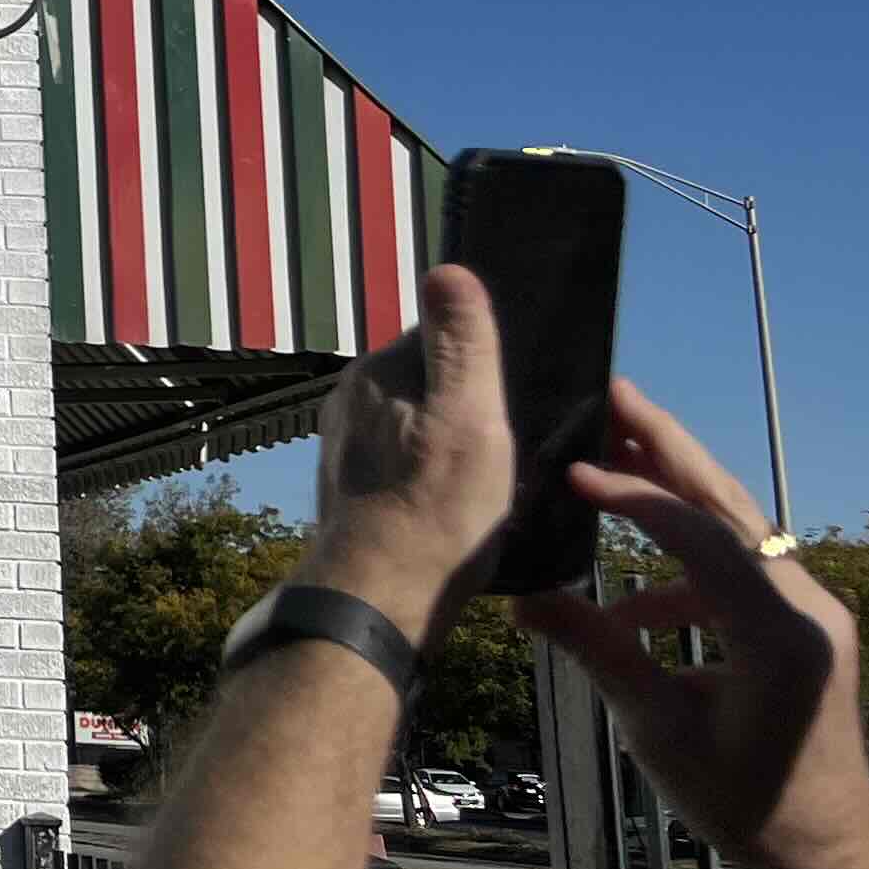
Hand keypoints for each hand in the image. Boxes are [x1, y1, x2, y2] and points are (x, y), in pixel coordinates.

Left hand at [297, 265, 513, 646]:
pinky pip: (410, 466)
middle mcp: (352, 403)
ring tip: (488, 484)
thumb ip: (461, 344)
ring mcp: (351, 447)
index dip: (488, 362)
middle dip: (472, 406)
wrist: (380, 598)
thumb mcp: (467, 416)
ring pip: (423, 428)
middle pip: (433, 383)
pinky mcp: (358, 489)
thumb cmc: (434, 509)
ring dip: (457, 446)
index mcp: (376, 374)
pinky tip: (462, 507)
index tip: (517, 396)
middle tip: (510, 448)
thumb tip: (449, 269)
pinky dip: (439, 479)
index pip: (444, 338)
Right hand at [522, 381, 868, 868]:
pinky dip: (686, 561)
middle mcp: (807, 607)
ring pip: (737, 527)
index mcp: (777, 634)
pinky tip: (632, 599)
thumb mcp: (659, 730)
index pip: (700, 537)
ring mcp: (812, 610)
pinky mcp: (804, 624)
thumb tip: (524, 599)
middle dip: (668, 448)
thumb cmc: (747, 800)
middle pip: (730, 505)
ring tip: (608, 463)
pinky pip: (741, 568)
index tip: (571, 472)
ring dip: (673, 494)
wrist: (827, 842)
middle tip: (615, 394)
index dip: (634, 497)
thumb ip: (598, 652)